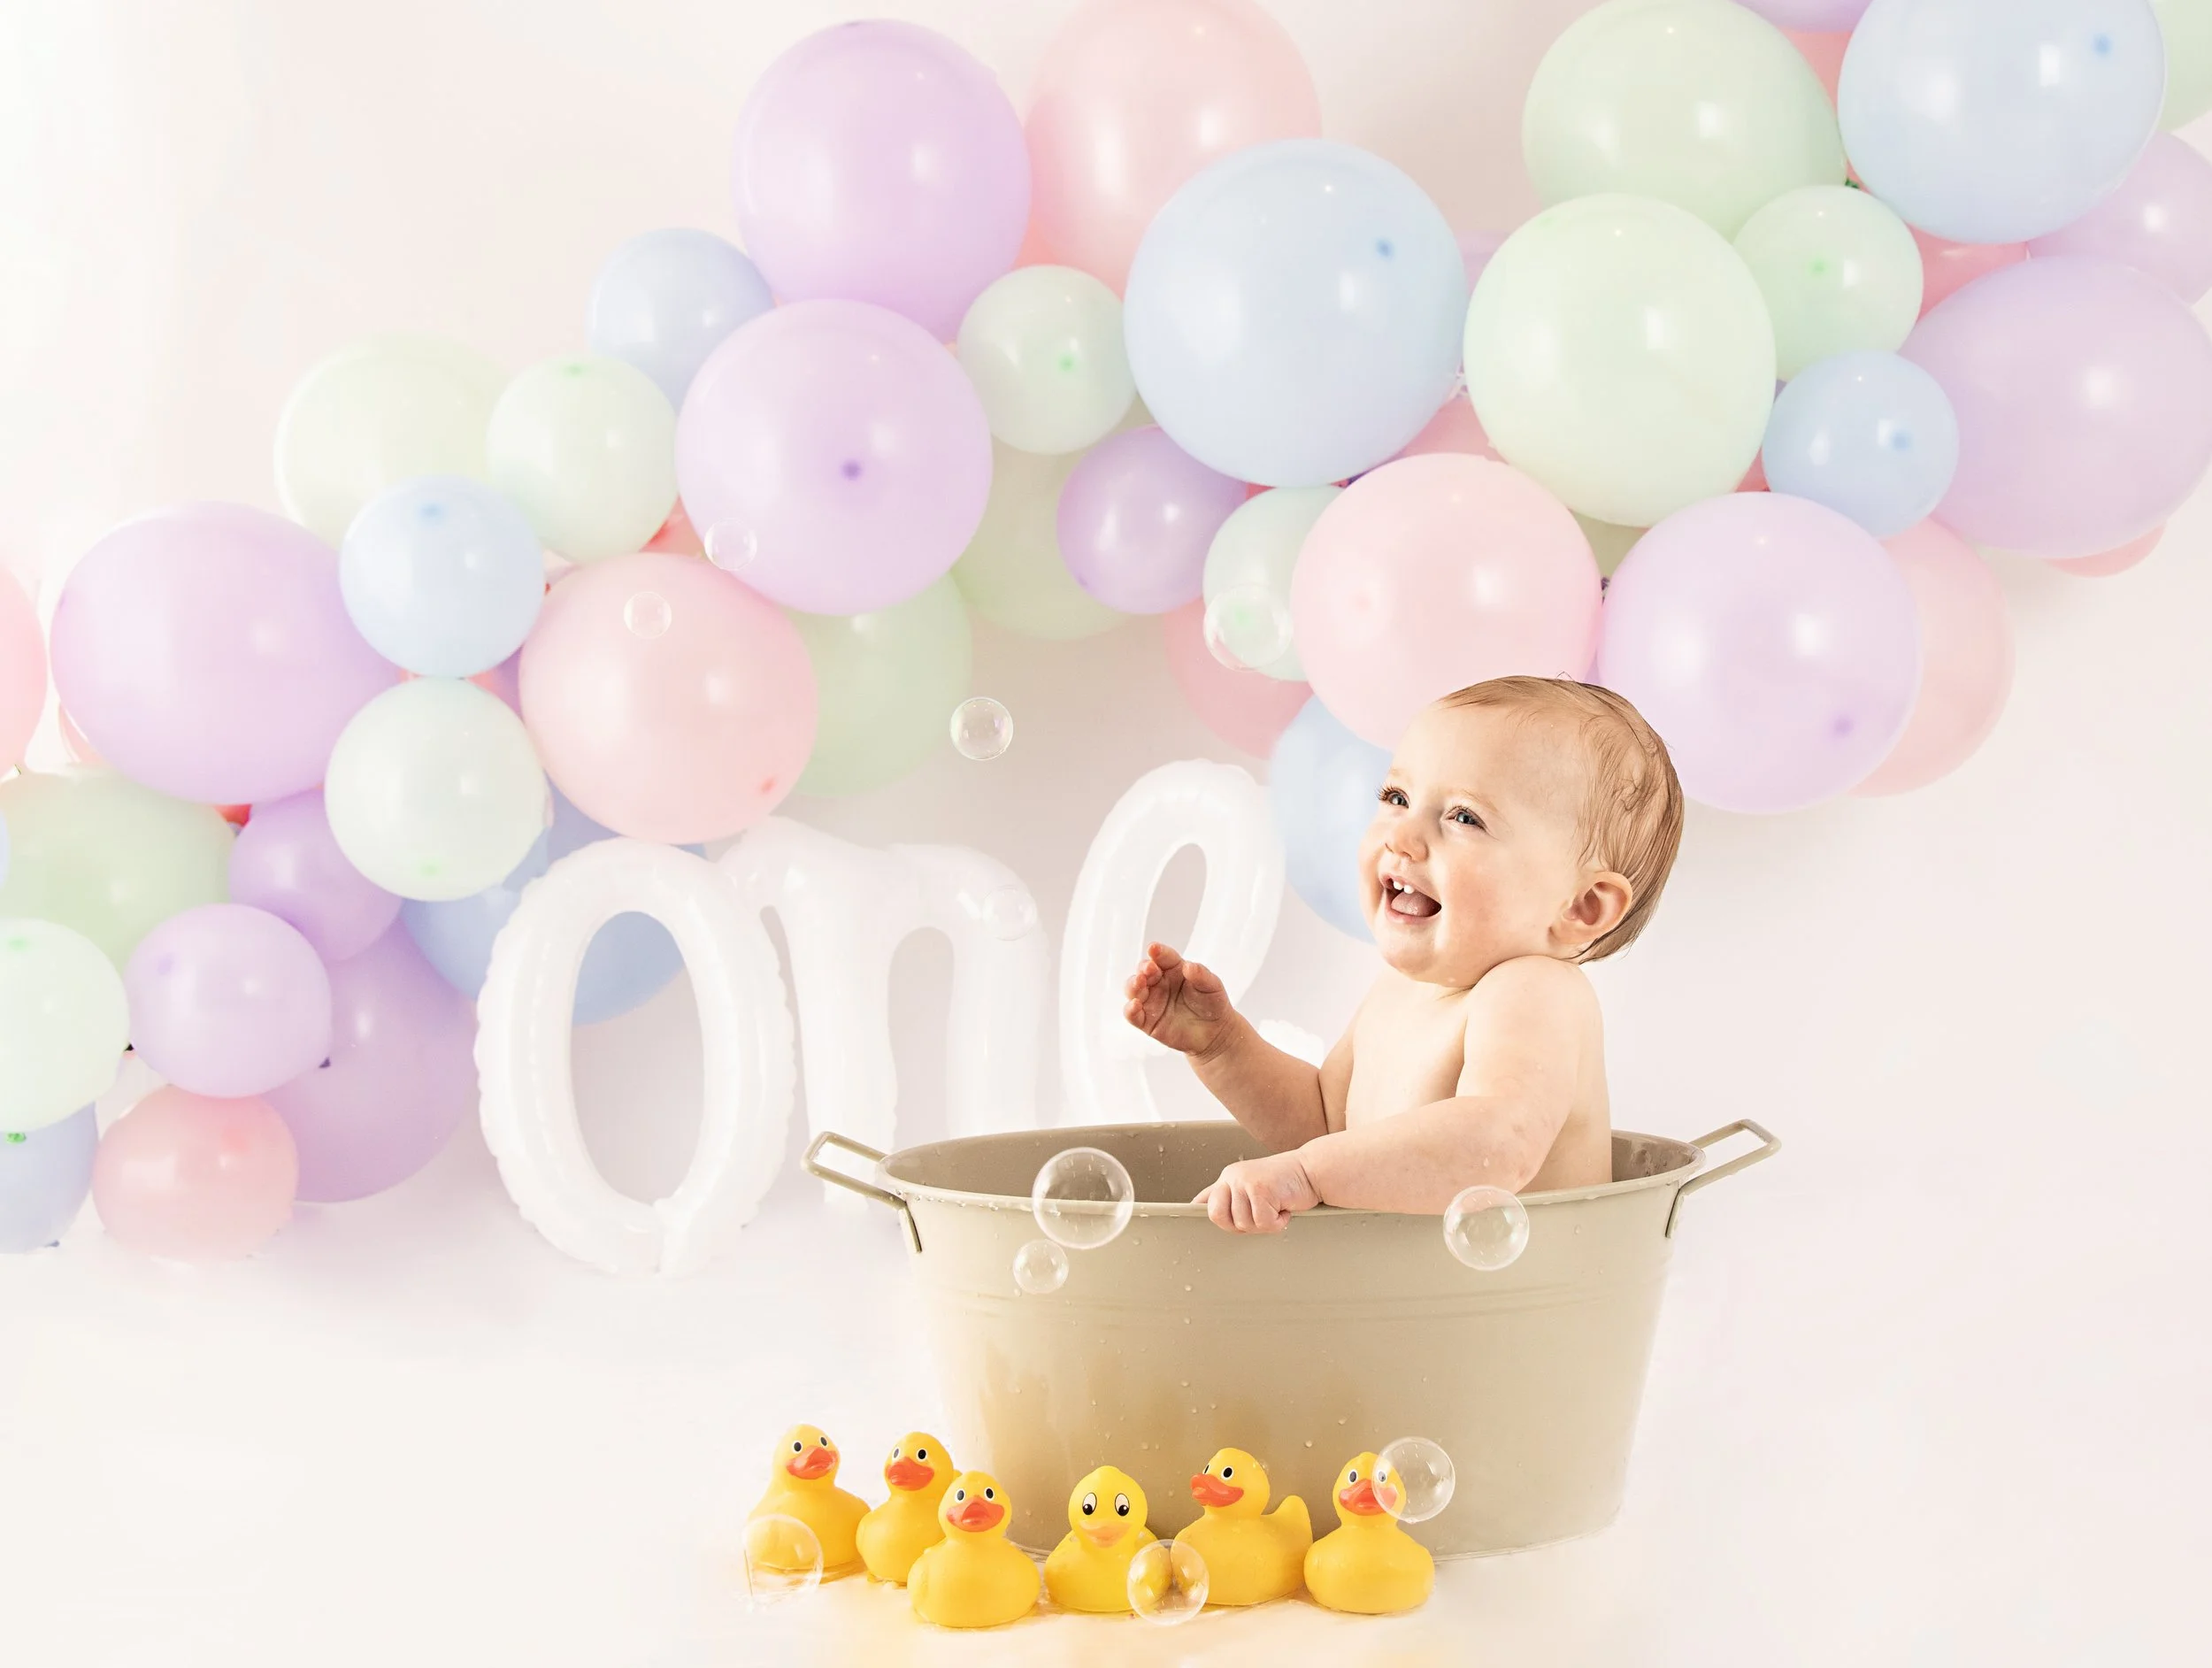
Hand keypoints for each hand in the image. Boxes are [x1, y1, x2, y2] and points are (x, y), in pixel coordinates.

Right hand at [1123, 942, 1233, 1056]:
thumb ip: (1201, 975)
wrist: (1215, 1032)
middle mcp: (1159, 983)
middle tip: (1149, 969)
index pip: (1162, 957)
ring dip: (1133, 985)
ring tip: (1139, 982)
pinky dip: (1130, 1009)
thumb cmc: (1212, 1004)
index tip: (1154, 949)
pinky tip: (1135, 1005)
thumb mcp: (1212, 986)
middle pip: (1143, 971)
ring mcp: (1151, 1001)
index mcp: (1173, 969)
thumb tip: (1189, 966)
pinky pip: (1132, 1015)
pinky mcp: (1147, 1021)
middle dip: (1143, 968)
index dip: (1157, 952)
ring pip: (1133, 990)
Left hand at [1194, 1151, 1320, 1234]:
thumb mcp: (1253, 1187)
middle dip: (1239, 1225)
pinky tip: (1284, 1208)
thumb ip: (1232, 1198)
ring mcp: (1245, 1181)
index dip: (1202, 1215)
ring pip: (1244, 1224)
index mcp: (1228, 1177)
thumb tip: (1203, 1209)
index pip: (1204, 1200)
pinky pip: (1263, 1223)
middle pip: (1217, 1216)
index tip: (1196, 1228)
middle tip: (1259, 1217)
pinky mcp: (1260, 1189)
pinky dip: (1278, 1223)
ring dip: (1264, 1224)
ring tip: (1276, 1208)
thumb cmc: (1285, 1183)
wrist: (1311, 1170)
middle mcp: (1232, 1177)